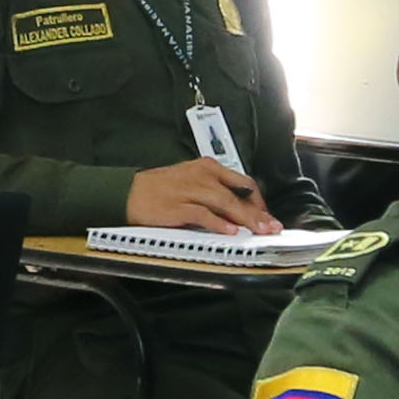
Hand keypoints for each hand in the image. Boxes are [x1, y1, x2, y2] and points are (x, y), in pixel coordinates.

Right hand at [116, 159, 272, 234]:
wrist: (127, 192)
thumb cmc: (158, 189)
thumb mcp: (191, 182)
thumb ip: (215, 193)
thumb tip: (238, 211)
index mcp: (207, 167)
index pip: (243, 183)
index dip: (258, 201)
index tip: (266, 215)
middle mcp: (202, 176)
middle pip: (238, 194)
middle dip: (258, 212)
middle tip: (271, 226)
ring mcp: (190, 190)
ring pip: (226, 203)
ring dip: (246, 218)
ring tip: (258, 230)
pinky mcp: (177, 207)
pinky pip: (204, 215)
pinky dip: (219, 223)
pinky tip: (230, 230)